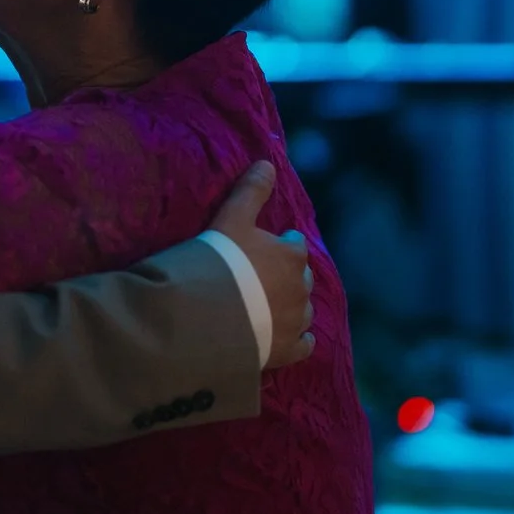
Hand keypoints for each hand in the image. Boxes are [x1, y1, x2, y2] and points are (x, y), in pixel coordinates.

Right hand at [206, 161, 314, 368]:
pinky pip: (304, 344)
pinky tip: (288, 338)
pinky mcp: (288, 350)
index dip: (281, 244)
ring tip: (269, 307)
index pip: (294, 245)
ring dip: (292, 306)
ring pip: (303, 310)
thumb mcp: (231, 219)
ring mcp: (296, 321)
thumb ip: (251, 191)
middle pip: (300, 278)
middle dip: (288, 275)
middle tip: (263, 277)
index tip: (265, 247)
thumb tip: (268, 163)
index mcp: (291, 255)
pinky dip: (299, 340)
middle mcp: (301, 288)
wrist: (209, 315)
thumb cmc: (220, 261)